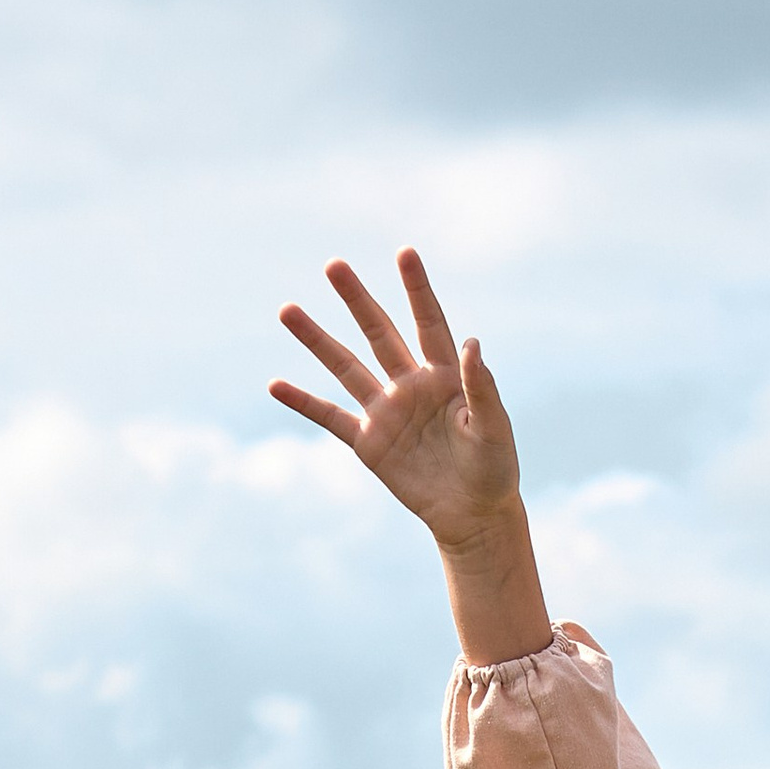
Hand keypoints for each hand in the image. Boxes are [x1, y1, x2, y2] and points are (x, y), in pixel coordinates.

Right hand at [272, 248, 520, 542]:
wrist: (475, 515)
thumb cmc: (494, 469)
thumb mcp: (493, 428)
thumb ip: (482, 388)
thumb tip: (473, 344)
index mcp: (446, 375)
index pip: (428, 323)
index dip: (417, 289)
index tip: (405, 252)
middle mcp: (411, 384)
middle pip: (379, 332)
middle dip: (358, 299)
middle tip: (334, 265)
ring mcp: (386, 411)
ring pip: (345, 366)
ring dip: (316, 339)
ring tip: (287, 309)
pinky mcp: (369, 443)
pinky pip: (330, 417)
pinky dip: (303, 402)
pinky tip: (275, 384)